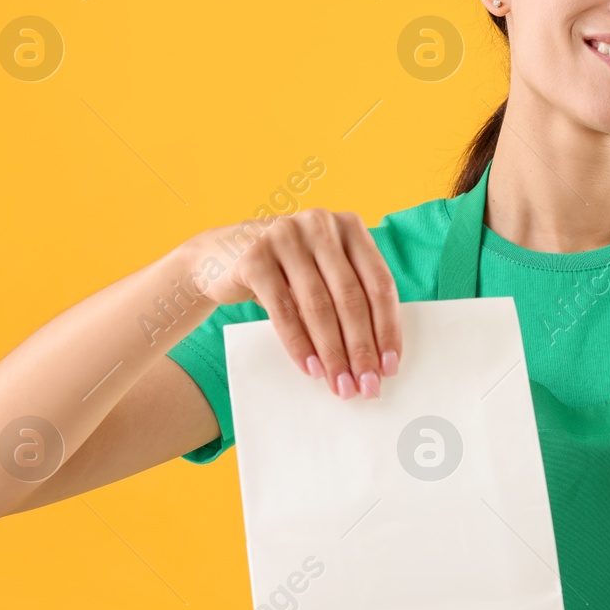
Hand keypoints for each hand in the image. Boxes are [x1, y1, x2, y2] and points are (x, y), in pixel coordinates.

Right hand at [190, 210, 400, 399]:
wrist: (219, 254)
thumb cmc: (286, 272)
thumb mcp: (322, 273)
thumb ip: (349, 297)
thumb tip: (376, 359)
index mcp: (349, 226)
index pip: (379, 283)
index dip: (388, 328)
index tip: (390, 366)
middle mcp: (321, 224)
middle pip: (351, 297)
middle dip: (361, 349)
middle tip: (366, 385)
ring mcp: (286, 236)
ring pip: (319, 306)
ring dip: (333, 353)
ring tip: (340, 385)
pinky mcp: (254, 257)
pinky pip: (283, 310)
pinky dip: (299, 344)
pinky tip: (311, 369)